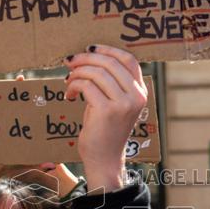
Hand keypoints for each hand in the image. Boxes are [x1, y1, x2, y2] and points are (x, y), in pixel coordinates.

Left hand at [65, 45, 146, 192]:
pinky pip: (86, 86)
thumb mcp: (114, 103)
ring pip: (96, 73)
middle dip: (86, 58)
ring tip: (68, 81)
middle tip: (70, 62)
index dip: (108, 49)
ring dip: (77, 73)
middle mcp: (136, 96)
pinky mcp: (107, 111)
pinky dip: (74, 86)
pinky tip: (69, 94)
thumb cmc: (105, 130)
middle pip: (110, 63)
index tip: (89, 49)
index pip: (129, 60)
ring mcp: (123, 104)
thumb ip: (111, 82)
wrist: (104, 159)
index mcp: (141, 92)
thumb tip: (91, 56)